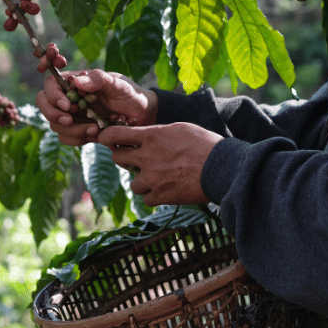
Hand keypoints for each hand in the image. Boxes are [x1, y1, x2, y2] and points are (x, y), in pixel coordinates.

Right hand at [35, 70, 157, 145]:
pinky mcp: (78, 130)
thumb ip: (98, 79)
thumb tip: (76, 82)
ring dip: (72, 130)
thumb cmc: (130, 94)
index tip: (68, 105)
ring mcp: (72, 115)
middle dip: (54, 114)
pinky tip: (96, 134)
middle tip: (70, 121)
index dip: (52, 95)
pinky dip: (78, 139)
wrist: (142, 115)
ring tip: (95, 129)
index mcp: (75, 82)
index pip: (50, 84)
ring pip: (55, 125)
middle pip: (44, 104)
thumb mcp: (117, 83)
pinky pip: (66, 138)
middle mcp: (69, 97)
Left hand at [98, 122, 221, 206]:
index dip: (106, 136)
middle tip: (135, 160)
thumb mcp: (180, 128)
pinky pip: (145, 199)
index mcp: (151, 136)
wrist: (221, 168)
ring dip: (141, 181)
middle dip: (124, 159)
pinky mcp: (161, 196)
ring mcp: (152, 178)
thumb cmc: (205, 144)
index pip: (115, 134)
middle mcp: (147, 157)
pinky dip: (152, 196)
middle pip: (117, 158)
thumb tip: (145, 135)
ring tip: (158, 177)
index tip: (106, 139)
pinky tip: (164, 189)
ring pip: (132, 183)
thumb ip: (158, 132)